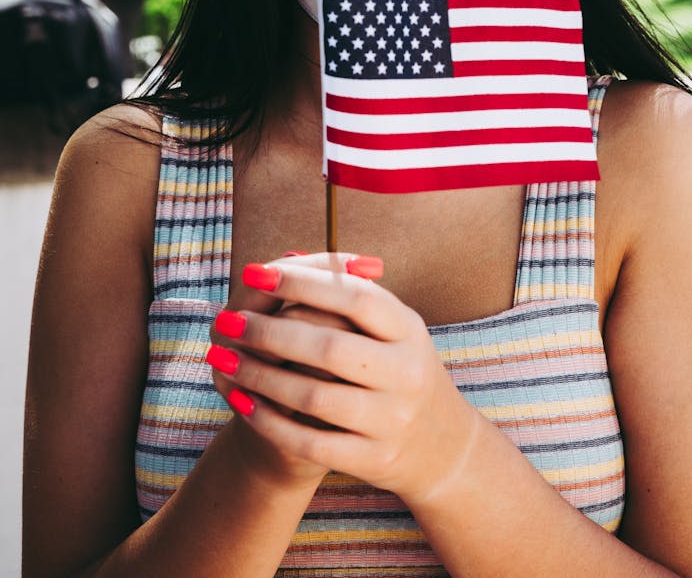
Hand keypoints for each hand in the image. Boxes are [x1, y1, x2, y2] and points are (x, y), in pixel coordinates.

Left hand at [209, 257, 479, 507]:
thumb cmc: (397, 367)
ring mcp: (392, 420)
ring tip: (224, 359)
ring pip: (314, 397)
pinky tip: (242, 403)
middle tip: (228, 320)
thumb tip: (284, 261)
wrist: (438, 444)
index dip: (304, 282)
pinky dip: (270, 422)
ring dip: (260, 377)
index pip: (356, 297)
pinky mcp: (372, 459)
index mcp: (409, 329)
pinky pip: (310, 443)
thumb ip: (346, 293)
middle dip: (270, 332)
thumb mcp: (390, 326)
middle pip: (330, 347)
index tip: (256, 271)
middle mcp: (406, 373)